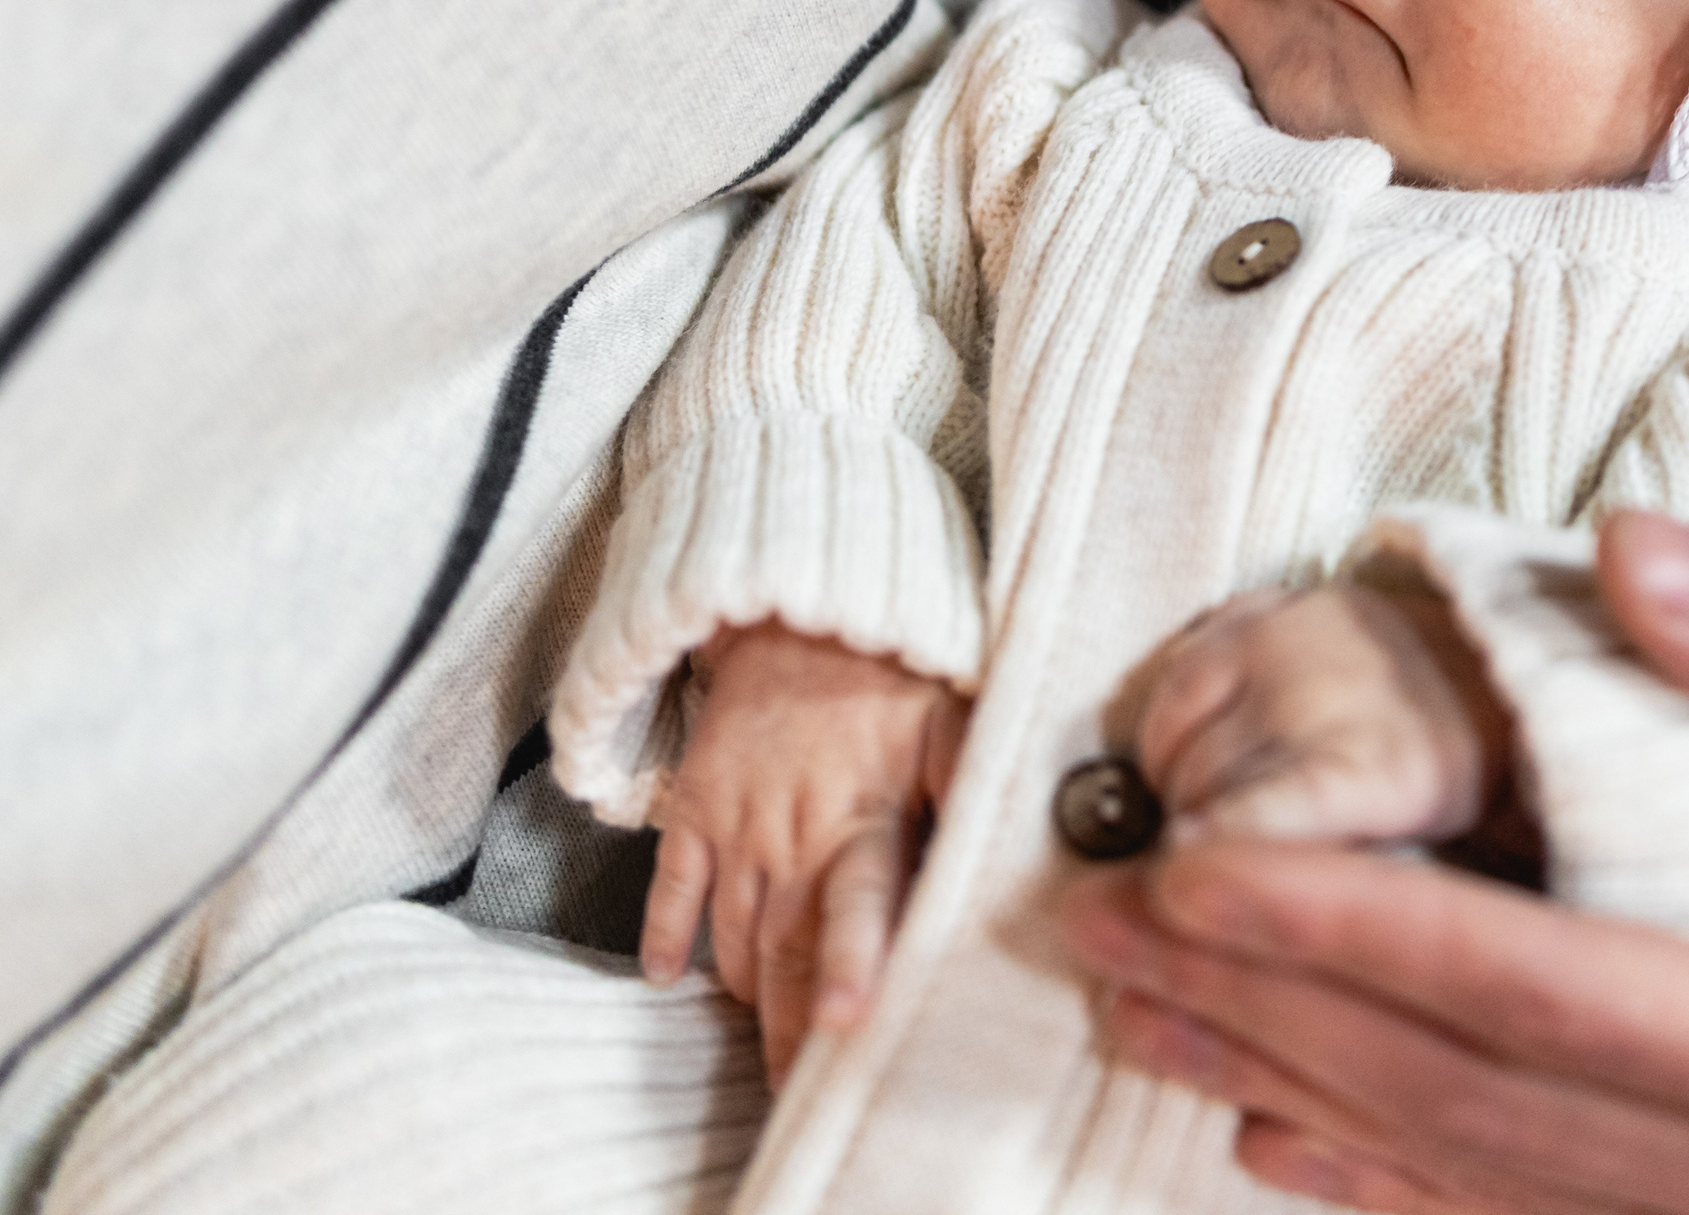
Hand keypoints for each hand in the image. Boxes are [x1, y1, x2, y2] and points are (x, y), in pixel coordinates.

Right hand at [640, 620, 966, 1087]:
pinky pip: (670, 883)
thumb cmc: (891, 671)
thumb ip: (971, 788)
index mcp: (860, 812)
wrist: (800, 607)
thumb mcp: (952, 718)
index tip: (840, 1024)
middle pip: (787, 948)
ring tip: (765, 1054)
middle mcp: (791, 828)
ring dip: (747, 998)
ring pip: (733, 933)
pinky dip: (667, 935)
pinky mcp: (693, 805)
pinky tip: (672, 980)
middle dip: (791, 1026)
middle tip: (801, 1090)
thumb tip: (1012, 846)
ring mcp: (734, 820)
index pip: (854, 904)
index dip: (847, 964)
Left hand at [1059, 509, 1688, 1212]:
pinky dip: (1392, 1174)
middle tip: (1091, 929)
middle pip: (1470, 1099)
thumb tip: (1621, 548)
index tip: (1189, 871)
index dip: (1346, 936)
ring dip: (1293, 1086)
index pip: (1531, 996)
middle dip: (1267, 1008)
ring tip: (1137, 1019)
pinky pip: (1539, 1206)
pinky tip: (1278, 1136)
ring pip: (1480, 1172)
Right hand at [1136, 584, 1509, 848]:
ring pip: (1169, 735)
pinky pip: (1170, 678)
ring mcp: (1277, 642)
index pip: (1261, 813)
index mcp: (1374, 768)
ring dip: (1174, 781)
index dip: (1212, 846)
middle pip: (1197, 788)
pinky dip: (1169, 725)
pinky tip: (1199, 748)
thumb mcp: (1419, 847)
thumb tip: (1239, 918)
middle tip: (1214, 860)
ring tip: (1208, 805)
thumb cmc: (1444, 778)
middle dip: (1193, 837)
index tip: (1177, 876)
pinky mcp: (1253, 612)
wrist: (1474, 664)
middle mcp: (1315, 696)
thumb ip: (1337, 876)